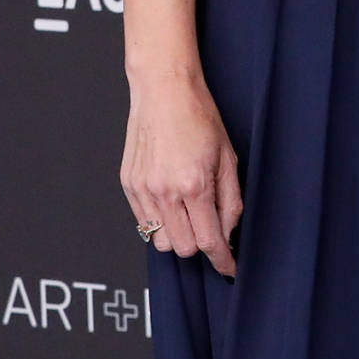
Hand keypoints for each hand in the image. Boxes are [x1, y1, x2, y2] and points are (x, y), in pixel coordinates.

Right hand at [121, 72, 244, 277]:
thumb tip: (228, 232)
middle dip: (201, 244)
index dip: (223, 261)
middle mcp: (165, 192)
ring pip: (161, 241)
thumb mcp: (228, 157)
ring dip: (178, 235)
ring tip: (188, 211)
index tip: (230, 269)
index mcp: (194, 185)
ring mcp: (142, 190)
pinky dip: (159, 221)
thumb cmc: (199, 117)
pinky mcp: (128, 184)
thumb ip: (231, 200)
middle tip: (210, 224)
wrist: (164, 90)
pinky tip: (170, 200)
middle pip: (184, 248)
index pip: (209, 241)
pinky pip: (143, 222)